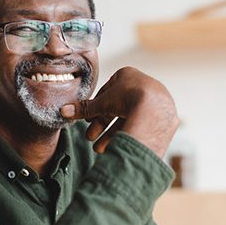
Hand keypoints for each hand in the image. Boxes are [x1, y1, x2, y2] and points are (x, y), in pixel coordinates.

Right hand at [60, 66, 178, 157]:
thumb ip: (83, 109)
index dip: (96, 108)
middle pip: (117, 108)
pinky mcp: (162, 116)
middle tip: (90, 137)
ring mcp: (154, 101)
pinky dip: (128, 135)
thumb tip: (63, 111)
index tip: (88, 120)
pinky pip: (141, 126)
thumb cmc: (127, 98)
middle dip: (102, 125)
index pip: (107, 93)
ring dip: (111, 134)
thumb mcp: (101, 103)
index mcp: (128, 75)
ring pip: (128, 119)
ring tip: (100, 149)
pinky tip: (117, 147)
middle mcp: (143, 85)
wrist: (155, 110)